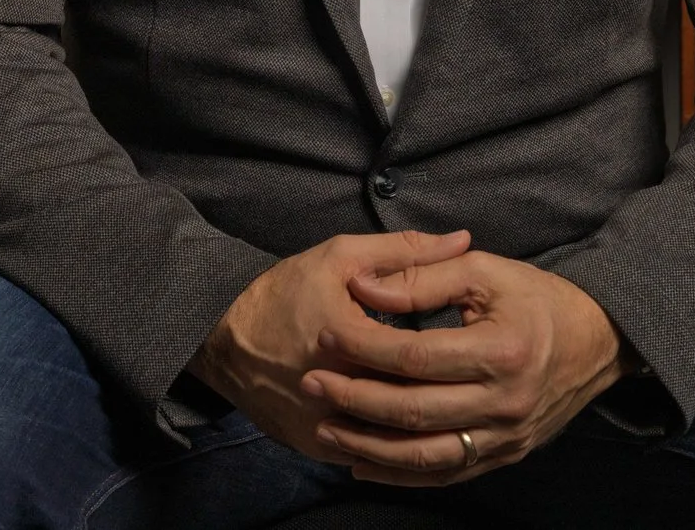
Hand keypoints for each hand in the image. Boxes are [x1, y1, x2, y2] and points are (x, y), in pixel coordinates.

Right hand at [188, 229, 472, 464]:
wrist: (224, 341)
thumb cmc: (285, 293)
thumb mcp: (341, 258)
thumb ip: (405, 252)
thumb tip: (463, 240)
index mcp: (349, 341)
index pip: (420, 354)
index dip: (452, 348)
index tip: (469, 338)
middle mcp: (337, 392)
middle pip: (410, 399)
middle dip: (444, 388)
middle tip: (470, 375)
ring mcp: (326, 426)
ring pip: (393, 437)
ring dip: (423, 423)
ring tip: (449, 400)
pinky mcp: (317, 446)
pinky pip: (367, 454)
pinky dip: (392, 443)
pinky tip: (415, 425)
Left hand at [304, 251, 627, 485]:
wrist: (598, 342)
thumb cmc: (536, 298)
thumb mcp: (485, 271)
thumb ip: (422, 277)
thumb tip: (363, 290)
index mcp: (502, 351)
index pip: (416, 358)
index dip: (364, 349)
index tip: (324, 336)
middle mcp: (505, 403)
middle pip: (414, 412)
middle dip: (354, 399)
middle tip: (311, 383)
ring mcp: (506, 437)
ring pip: (424, 456)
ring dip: (368, 447)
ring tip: (325, 429)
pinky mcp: (504, 456)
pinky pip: (444, 474)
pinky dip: (399, 475)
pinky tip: (361, 463)